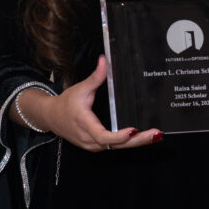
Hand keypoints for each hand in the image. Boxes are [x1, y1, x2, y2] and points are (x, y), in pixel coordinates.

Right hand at [24, 55, 162, 150]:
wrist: (52, 117)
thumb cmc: (66, 103)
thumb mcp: (81, 88)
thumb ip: (96, 77)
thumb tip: (104, 60)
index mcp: (85, 124)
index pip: (103, 136)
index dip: (118, 136)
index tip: (133, 130)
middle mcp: (90, 139)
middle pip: (116, 145)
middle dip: (138, 141)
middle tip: (156, 134)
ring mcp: (93, 145)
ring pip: (117, 148)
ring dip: (137, 143)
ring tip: (156, 136)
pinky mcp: (97, 146)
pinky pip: (115, 147)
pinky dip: (130, 143)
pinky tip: (145, 138)